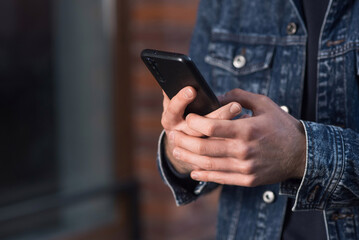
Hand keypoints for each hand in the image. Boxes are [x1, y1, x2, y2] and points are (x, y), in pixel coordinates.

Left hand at [168, 88, 305, 185]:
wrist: (301, 154)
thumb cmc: (281, 126)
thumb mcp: (264, 104)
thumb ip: (239, 97)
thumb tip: (215, 96)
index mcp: (247, 129)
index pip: (212, 127)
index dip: (195, 123)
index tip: (188, 118)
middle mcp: (244, 150)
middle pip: (205, 147)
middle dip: (185, 141)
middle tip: (173, 135)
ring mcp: (245, 167)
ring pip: (209, 164)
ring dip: (189, 157)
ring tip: (176, 150)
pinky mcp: (247, 179)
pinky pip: (221, 178)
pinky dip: (204, 175)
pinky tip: (194, 171)